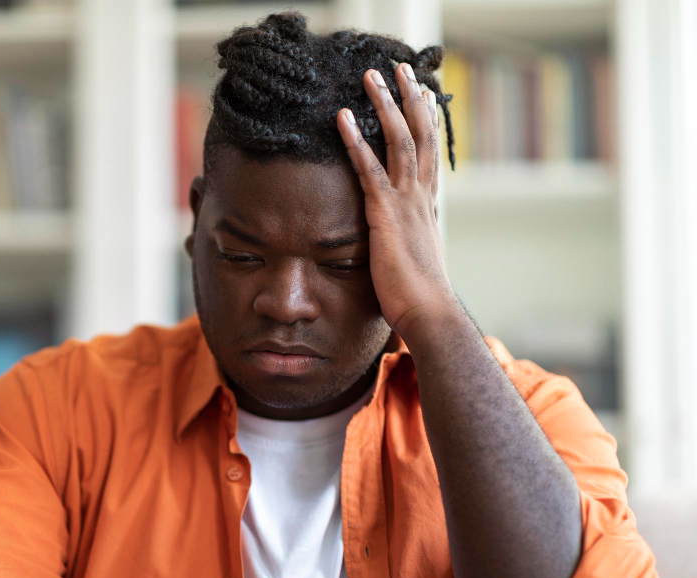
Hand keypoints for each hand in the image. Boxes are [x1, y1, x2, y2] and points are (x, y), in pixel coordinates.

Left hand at [336, 63, 458, 341]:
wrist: (429, 313)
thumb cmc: (419, 297)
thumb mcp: (413, 259)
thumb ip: (406, 242)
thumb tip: (399, 245)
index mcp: (428, 206)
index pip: (429, 153)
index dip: (426, 122)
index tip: (423, 95)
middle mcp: (422, 197)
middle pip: (420, 136)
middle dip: (410, 99)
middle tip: (400, 69)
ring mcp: (406, 202)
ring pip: (399, 141)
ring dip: (385, 105)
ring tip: (372, 76)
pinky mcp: (386, 214)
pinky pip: (369, 168)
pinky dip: (356, 140)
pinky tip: (342, 117)